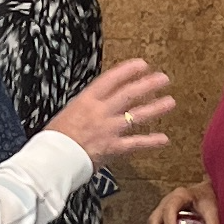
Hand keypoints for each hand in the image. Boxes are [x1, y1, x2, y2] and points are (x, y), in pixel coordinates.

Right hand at [50, 59, 175, 169]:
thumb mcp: (67, 113)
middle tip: (163, 78)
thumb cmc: (53, 138)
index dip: (128, 70)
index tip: (141, 64)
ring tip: (170, 102)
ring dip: (155, 108)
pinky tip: (164, 139)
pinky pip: (136, 144)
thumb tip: (93, 104)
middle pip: (129, 94)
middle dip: (148, 84)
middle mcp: (101, 112)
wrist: (52, 158)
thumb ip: (84, 108)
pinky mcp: (113, 147)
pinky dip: (151, 142)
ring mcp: (109, 129)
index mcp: (86, 100)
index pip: (111, 79)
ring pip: (137, 115)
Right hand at [146, 181, 219, 223]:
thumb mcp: (212, 210)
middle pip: (156, 217)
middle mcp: (167, 201)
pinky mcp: (162, 215)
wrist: (202, 191)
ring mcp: (163, 207)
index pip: (171, 207)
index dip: (169, 221)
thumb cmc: (205, 198)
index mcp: (180, 196)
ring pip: (153, 222)